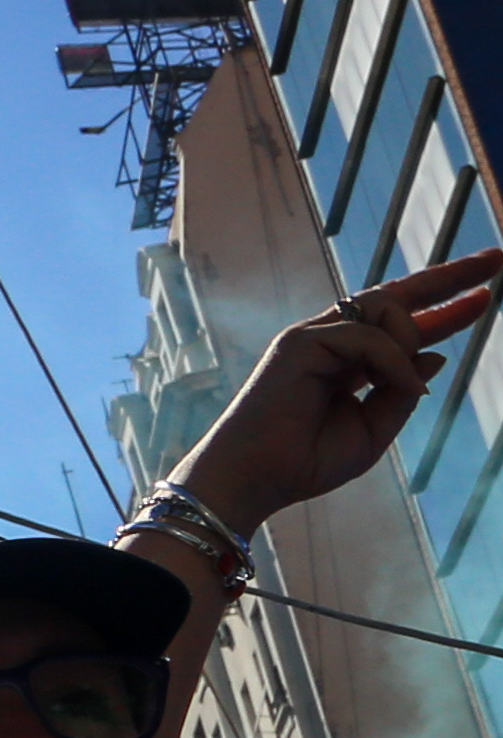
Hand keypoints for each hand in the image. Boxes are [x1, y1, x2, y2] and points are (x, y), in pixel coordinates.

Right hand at [176, 248, 502, 527]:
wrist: (258, 478)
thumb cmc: (306, 460)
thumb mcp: (375, 429)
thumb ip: (402, 391)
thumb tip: (434, 353)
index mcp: (347, 363)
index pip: (402, 326)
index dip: (447, 311)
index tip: (485, 295)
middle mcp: (329, 341)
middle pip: (396, 295)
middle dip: (448, 278)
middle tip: (496, 259)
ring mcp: (312, 338)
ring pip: (385, 308)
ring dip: (412, 336)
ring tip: (405, 385)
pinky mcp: (300, 343)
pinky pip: (366, 336)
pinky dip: (393, 360)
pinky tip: (403, 387)